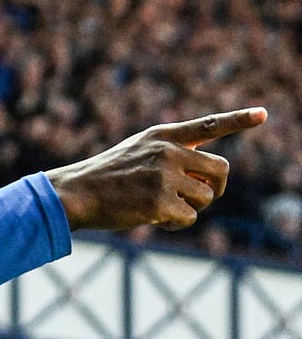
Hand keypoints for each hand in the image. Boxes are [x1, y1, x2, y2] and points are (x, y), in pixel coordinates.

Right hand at [46, 107, 267, 230]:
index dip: (239, 120)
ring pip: (207, 197)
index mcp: (162, 136)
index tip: (263, 114)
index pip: (208, 125)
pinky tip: (156, 220)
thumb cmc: (105, 177)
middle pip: (220, 170)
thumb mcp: (137, 152)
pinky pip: (189, 218)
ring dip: (191, 207)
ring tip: (163, 208)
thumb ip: (171, 154)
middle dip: (215, 187)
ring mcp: (164, 177)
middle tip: (198, 195)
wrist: (75, 193)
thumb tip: (209, 181)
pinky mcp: (160, 202)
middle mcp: (167, 152)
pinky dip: (177, 224)